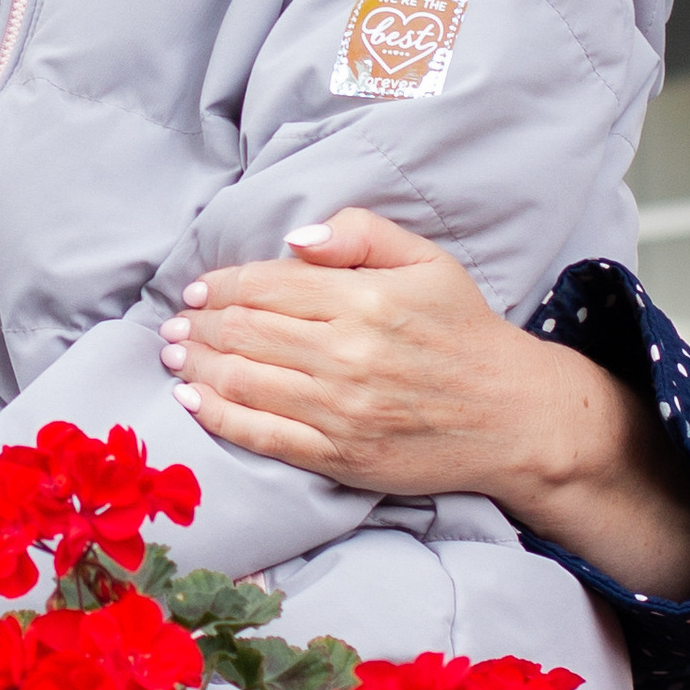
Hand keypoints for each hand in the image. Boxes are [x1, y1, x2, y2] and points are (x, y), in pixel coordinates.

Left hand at [160, 209, 689, 597]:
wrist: (514, 416)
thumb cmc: (468, 333)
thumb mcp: (429, 262)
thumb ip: (362, 234)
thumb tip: (295, 239)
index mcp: (364, 299)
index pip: (267, 285)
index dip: (221, 285)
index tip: (199, 288)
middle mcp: (346, 354)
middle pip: (245, 331)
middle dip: (198, 324)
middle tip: (176, 322)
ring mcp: (339, 410)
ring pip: (242, 380)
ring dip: (196, 363)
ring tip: (174, 353)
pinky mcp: (339, 456)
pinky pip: (261, 435)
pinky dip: (217, 415)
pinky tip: (192, 399)